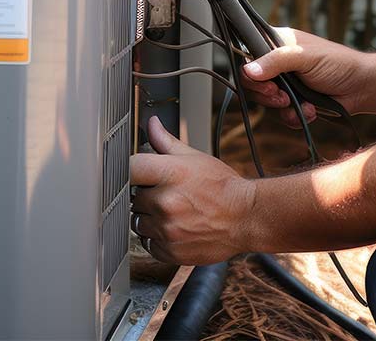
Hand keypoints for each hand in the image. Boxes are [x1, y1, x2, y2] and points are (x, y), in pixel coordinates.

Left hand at [130, 116, 255, 264]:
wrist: (246, 217)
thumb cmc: (222, 187)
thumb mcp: (195, 158)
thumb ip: (167, 142)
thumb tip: (152, 124)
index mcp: (169, 173)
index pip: (129, 168)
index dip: (131, 171)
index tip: (136, 174)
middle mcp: (164, 202)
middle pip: (133, 197)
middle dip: (147, 195)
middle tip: (167, 194)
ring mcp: (166, 229)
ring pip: (139, 222)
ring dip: (150, 218)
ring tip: (173, 211)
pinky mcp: (169, 250)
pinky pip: (148, 243)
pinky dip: (157, 238)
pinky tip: (175, 227)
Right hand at [241, 27, 368, 126]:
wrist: (363, 88)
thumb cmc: (338, 64)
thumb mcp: (305, 57)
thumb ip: (276, 61)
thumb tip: (248, 70)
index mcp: (277, 42)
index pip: (247, 53)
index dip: (250, 70)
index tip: (263, 81)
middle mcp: (277, 63)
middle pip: (252, 82)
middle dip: (265, 94)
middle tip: (282, 97)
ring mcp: (285, 83)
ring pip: (265, 101)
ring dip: (282, 107)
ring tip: (300, 104)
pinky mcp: (294, 102)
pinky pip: (281, 115)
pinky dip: (294, 117)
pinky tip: (311, 110)